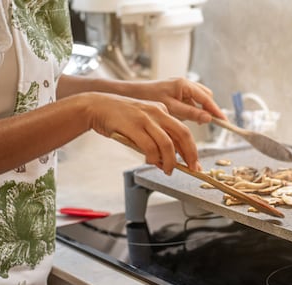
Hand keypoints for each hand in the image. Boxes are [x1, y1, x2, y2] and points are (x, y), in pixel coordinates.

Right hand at [85, 92, 199, 174]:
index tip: (194, 163)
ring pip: (167, 143)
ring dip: (171, 161)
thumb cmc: (120, 118)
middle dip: (190, 154)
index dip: (191, 149)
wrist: (97, 106)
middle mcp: (157, 112)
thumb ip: (155, 139)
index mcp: (162, 110)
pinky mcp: (133, 126)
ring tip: (169, 170)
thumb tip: (167, 160)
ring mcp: (146, 118)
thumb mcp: (143, 123)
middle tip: (192, 169)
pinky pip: (149, 146)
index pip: (183, 131)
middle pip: (183, 134)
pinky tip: (152, 163)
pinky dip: (154, 158)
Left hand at [129, 78, 226, 122]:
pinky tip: (180, 118)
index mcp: (184, 84)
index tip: (224, 121)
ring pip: (197, 100)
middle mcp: (184, 84)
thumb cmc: (148, 98)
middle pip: (204, 97)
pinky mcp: (175, 93)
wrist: (130, 94)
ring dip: (196, 111)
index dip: (215, 110)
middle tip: (204, 124)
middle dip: (206, 110)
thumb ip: (190, 113)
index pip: (206, 98)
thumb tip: (208, 118)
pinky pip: (188, 102)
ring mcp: (180, 88)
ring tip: (189, 122)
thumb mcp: (171, 108)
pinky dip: (188, 111)